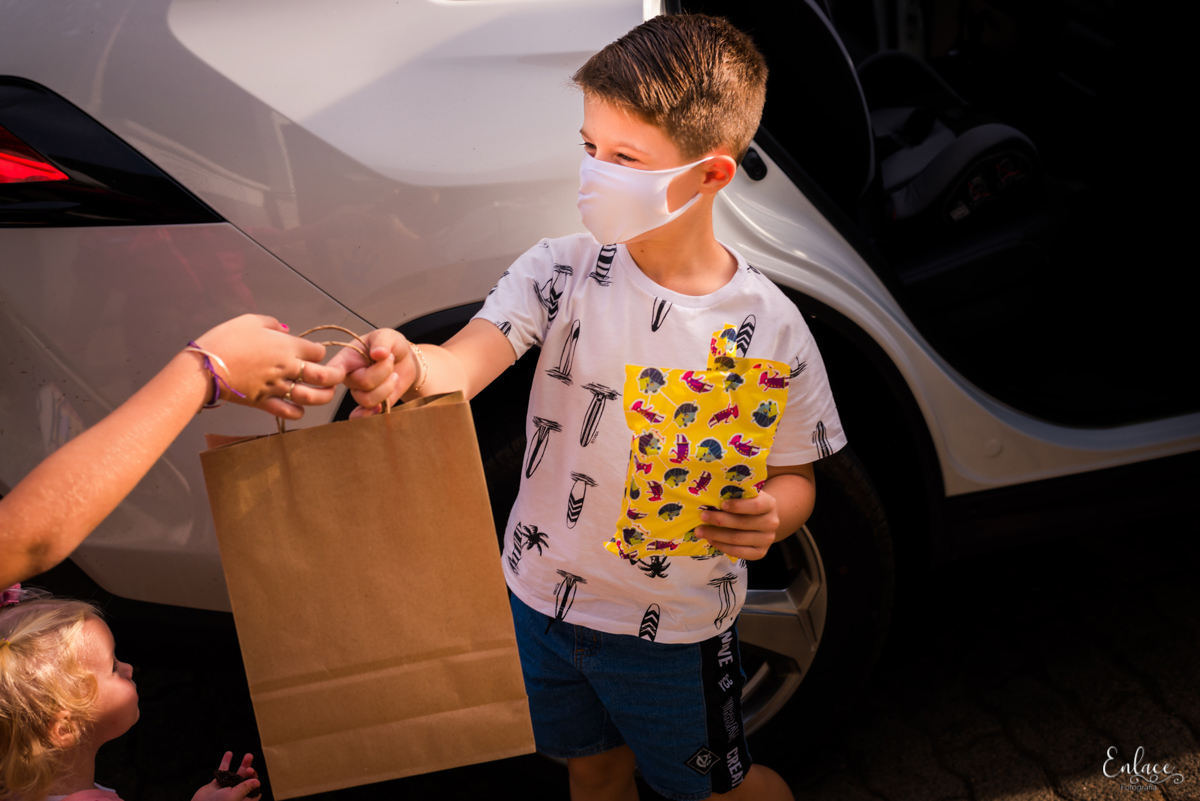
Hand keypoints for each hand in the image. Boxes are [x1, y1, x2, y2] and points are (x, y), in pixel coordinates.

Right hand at [191, 751, 260, 800]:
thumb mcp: (234, 796)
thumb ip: (245, 788)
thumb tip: (257, 781)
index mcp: (243, 800)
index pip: (254, 791)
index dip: (255, 783)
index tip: (253, 777)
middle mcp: (236, 794)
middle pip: (247, 780)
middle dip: (250, 771)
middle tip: (249, 767)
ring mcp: (227, 788)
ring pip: (237, 774)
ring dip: (244, 764)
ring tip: (249, 756)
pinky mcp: (217, 783)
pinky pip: (223, 771)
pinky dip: (226, 762)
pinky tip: (229, 753)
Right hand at [192, 314, 345, 419]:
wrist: (205, 366)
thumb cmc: (226, 339)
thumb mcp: (250, 321)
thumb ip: (272, 324)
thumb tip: (284, 330)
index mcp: (287, 346)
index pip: (318, 351)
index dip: (320, 352)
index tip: (316, 353)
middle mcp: (287, 368)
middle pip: (323, 376)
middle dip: (335, 377)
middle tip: (338, 377)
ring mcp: (276, 388)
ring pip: (311, 397)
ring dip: (324, 397)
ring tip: (327, 394)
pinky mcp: (263, 403)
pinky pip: (287, 412)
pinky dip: (298, 413)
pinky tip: (300, 409)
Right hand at [326, 328, 416, 417]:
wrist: (406, 361)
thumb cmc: (391, 346)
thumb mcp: (388, 335)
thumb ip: (382, 341)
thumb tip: (378, 353)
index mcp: (347, 359)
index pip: (331, 370)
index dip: (333, 375)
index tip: (351, 368)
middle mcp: (350, 377)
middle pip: (361, 383)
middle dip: (383, 372)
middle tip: (390, 360)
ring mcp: (359, 392)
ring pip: (367, 400)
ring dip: (387, 388)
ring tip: (394, 375)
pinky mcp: (371, 404)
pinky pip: (363, 417)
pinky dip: (371, 415)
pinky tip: (380, 407)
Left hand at [696, 490, 780, 560]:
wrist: (764, 520)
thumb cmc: (749, 504)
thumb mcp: (747, 495)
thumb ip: (735, 494)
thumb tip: (710, 496)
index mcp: (770, 504)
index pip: (756, 505)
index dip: (738, 506)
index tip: (721, 504)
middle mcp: (771, 523)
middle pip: (743, 523)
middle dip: (720, 520)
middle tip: (702, 516)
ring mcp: (767, 540)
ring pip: (738, 539)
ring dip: (716, 535)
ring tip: (700, 531)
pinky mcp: (760, 553)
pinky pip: (739, 552)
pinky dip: (722, 546)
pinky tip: (711, 540)